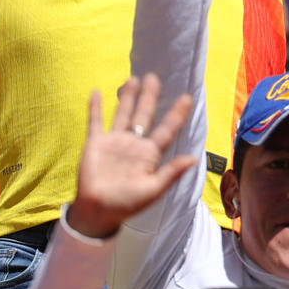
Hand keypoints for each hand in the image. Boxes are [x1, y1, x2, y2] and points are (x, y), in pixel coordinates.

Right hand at [70, 76, 200, 239]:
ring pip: (123, 114)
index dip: (176, 114)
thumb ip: (171, 173)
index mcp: (150, 153)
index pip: (167, 129)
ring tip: (133, 79)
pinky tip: (97, 92)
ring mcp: (114, 141)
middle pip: (144, 115)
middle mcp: (134, 143)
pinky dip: (96, 107)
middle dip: (150, 97)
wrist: (98, 211)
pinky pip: (96, 122)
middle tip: (154, 77)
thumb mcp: (153, 189)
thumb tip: (193, 158)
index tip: (187, 97)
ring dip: (127, 97)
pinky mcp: (95, 144)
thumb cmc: (128, 204)